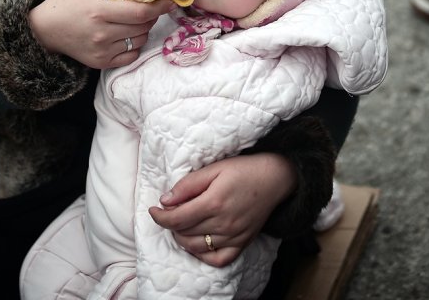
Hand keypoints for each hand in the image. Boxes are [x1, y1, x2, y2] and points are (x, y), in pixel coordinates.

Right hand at [28, 0, 174, 68]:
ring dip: (143, 29)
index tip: (170, 1)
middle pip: (143, 27)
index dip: (159, 7)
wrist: (43, 31)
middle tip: (146, 6)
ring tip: (133, 20)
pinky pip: (131, 55)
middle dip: (150, 15)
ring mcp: (102, 51)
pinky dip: (135, 45)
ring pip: (139, 40)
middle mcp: (102, 34)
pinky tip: (126, 35)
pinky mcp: (102, 63)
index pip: (140, 12)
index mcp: (99, 12)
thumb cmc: (64, 4)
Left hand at [148, 153, 295, 267]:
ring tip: (182, 224)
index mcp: (214, 202)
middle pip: (184, 232)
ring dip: (182, 237)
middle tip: (171, 211)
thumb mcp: (214, 168)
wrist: (275, 178)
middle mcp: (223, 223)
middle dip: (170, 223)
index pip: (176, 219)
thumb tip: (165, 200)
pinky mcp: (242, 243)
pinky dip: (203, 255)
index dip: (159, 217)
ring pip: (196, 247)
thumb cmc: (243, 170)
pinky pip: (218, 259)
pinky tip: (197, 243)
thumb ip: (188, 185)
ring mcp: (233, 236)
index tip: (153, 210)